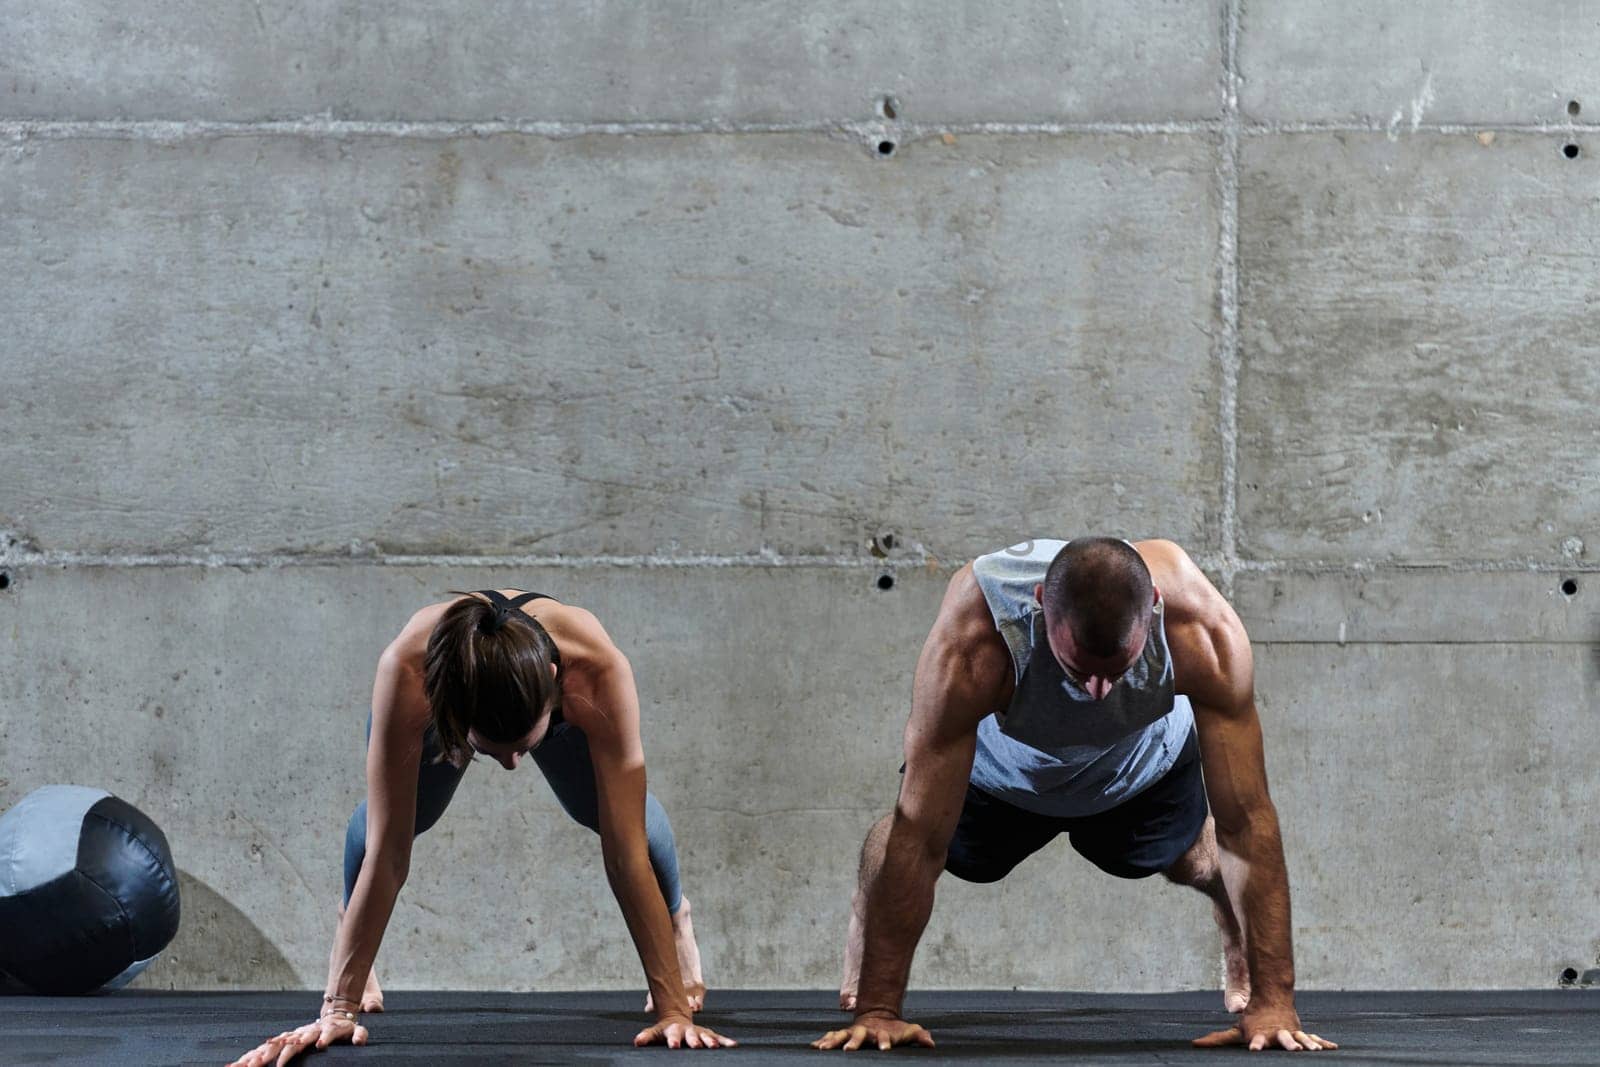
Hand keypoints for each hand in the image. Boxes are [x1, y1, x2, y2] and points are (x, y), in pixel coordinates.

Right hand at [227, 1014, 368, 1066]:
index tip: (280, 1064)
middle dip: (267, 1056)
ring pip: (269, 1047)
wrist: (337, 1012)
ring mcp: (291, 1037)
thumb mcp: (355, 1030)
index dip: (290, 1052)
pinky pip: (265, 1050)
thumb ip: (358, 1035)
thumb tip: (360, 1040)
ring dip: (255, 1057)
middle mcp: (299, 1034)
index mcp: (315, 1032)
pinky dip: (251, 1057)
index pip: (300, 1042)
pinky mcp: (285, 1042)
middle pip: (280, 1044)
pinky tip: (237, 1065)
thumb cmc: (346, 1027)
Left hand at [633, 1014, 737, 1048]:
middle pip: (692, 1035)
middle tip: (697, 1046)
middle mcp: (688, 1030)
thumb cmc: (665, 1029)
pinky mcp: (708, 1034)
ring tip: (714, 1046)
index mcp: (674, 1030)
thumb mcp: (656, 1032)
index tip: (673, 1046)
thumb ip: (647, 1036)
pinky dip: (725, 1041)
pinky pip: (718, 1038)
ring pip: (706, 1036)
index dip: (673, 1040)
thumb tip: (637, 1041)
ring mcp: (699, 1032)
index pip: (673, 1035)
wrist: (677, 1017)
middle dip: (695, 1040)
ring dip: (710, 1041)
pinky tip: (734, 1045)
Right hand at [811, 1011, 934, 1050]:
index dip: (885, 1042)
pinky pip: (831, 1036)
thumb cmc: (893, 1029)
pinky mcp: (843, 1035)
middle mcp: (864, 1031)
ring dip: (832, 1041)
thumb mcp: (907, 1031)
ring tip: (823, 1049)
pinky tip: (814, 1046)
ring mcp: (852, 1032)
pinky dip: (823, 1040)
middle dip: (853, 1042)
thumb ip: (918, 1035)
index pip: (883, 1038)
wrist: (877, 1016)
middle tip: (848, 1050)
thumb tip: (931, 1043)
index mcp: (880, 1033)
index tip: (885, 1049)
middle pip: (858, 1036)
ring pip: (840, 1035)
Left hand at [1192, 1002, 1336, 1051]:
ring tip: (1313, 1050)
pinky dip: (1324, 1043)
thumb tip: (1195, 1044)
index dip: (1256, 1045)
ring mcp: (1291, 1034)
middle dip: (1289, 1045)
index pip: (1257, 1041)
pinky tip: (1334, 1048)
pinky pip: (1315, 1039)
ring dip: (1308, 1044)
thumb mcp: (1236, 1031)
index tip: (1254, 1050)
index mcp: (1262, 1036)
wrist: (1271, 1003)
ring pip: (1302, 1039)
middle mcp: (1277, 1035)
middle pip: (1283, 1040)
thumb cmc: (1252, 1022)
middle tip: (1294, 1050)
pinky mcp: (1302, 1034)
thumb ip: (1217, 1039)